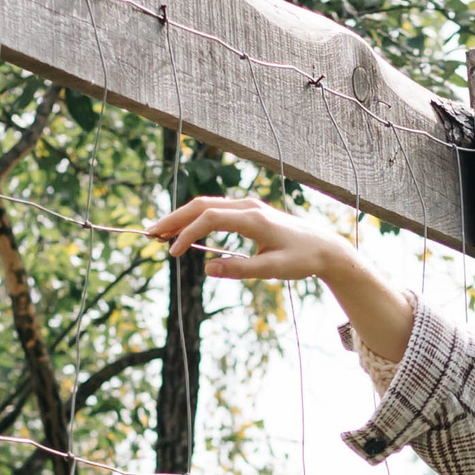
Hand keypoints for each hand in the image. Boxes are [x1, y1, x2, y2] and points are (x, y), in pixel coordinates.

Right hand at [144, 196, 351, 282]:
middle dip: (174, 219)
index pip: (210, 218)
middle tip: (149, 233)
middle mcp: (248, 207)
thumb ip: (240, 269)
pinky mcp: (249, 212)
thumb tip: (207, 269)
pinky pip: (216, 210)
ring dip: (182, 217)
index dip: (187, 233)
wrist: (324, 248)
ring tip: (160, 233)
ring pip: (207, 205)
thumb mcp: (272, 269)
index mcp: (253, 219)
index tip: (173, 252)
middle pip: (202, 205)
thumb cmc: (302, 259)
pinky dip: (196, 218)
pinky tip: (184, 230)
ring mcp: (248, 207)